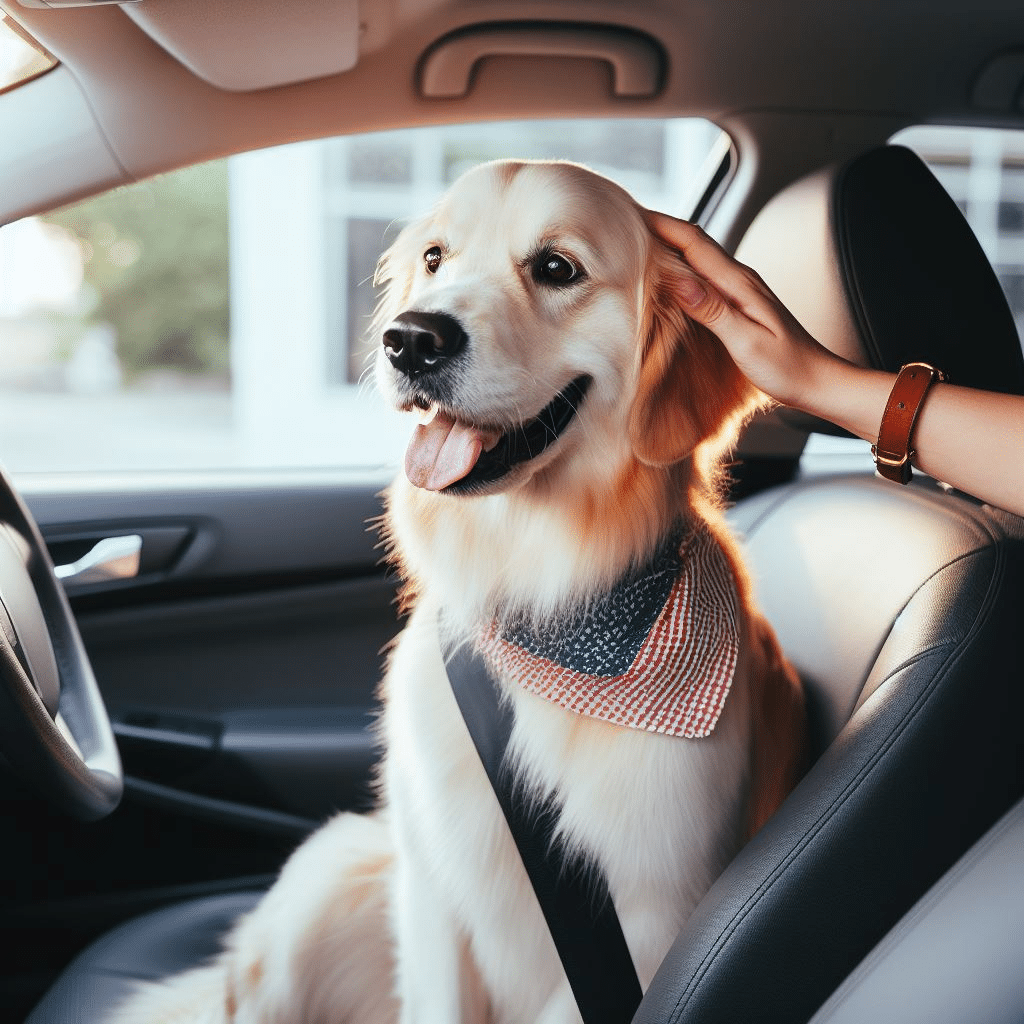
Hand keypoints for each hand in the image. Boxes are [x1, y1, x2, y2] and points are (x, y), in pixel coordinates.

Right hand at [647, 211, 845, 409]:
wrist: (819, 381)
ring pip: (695, 257)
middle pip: (692, 241)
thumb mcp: (747, 342)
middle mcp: (739, 279)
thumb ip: (713, 310)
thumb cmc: (788, 368)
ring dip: (666, 245)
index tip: (628, 215)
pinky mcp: (737, 303)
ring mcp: (739, 289)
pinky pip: (702, 276)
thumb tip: (680, 280)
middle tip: (622, 224)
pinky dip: (679, 268)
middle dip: (657, 228)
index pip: (693, 242)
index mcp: (739, 284)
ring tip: (635, 243)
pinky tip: (666, 276)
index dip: (659, 224)